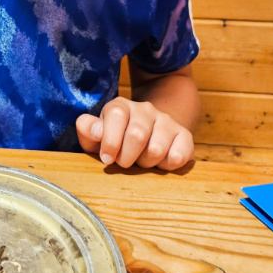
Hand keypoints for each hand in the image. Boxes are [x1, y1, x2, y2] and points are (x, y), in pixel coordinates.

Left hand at [76, 97, 193, 169]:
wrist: (147, 136)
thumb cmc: (116, 140)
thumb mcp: (96, 136)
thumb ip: (88, 130)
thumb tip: (96, 131)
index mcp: (121, 106)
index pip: (116, 114)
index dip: (110, 140)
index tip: (106, 158)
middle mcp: (145, 109)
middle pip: (137, 134)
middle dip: (127, 157)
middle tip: (124, 163)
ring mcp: (166, 121)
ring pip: (156, 149)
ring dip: (146, 163)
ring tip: (141, 160)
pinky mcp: (184, 136)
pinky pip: (178, 156)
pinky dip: (166, 166)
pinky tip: (160, 163)